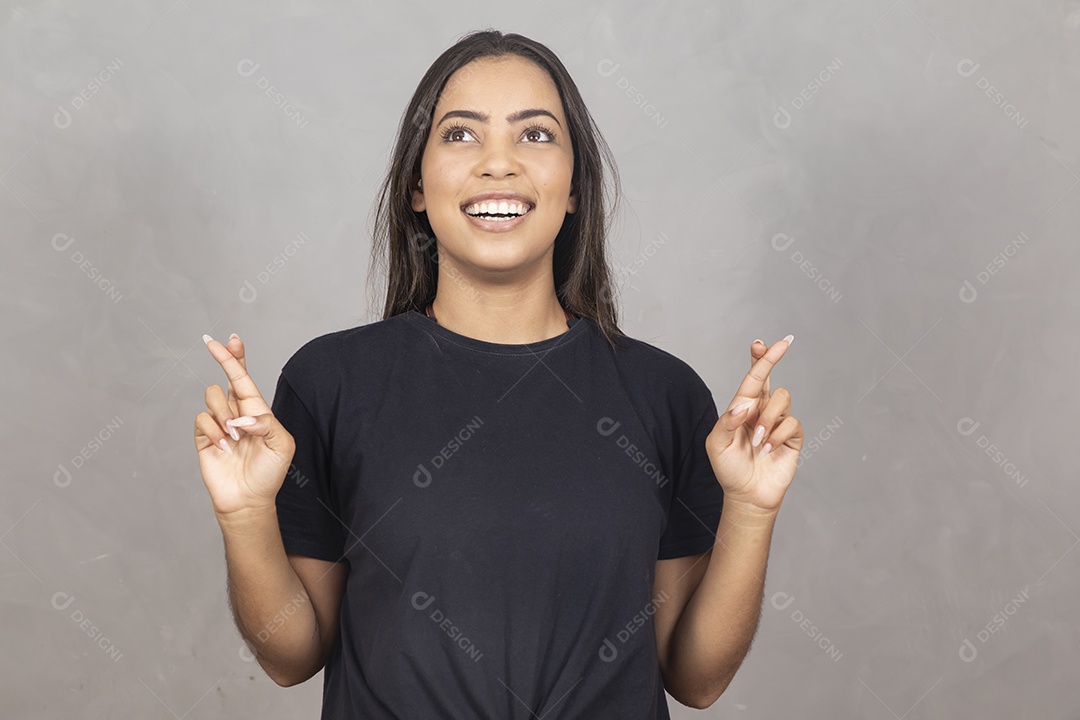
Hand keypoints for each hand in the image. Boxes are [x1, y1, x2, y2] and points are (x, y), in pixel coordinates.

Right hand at [194, 333, 295, 517]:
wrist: (248, 500)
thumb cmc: (270, 472)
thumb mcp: (282, 445)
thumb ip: (266, 424)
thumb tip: (242, 416)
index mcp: (257, 410)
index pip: (245, 378)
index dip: (236, 357)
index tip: (228, 339)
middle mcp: (237, 413)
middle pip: (226, 378)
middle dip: (223, 360)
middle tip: (214, 345)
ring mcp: (219, 424)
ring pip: (212, 396)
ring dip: (224, 413)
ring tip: (235, 437)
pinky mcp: (204, 437)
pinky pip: (202, 419)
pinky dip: (213, 431)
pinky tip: (224, 448)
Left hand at [703, 335, 802, 514]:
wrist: (747, 496)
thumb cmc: (729, 469)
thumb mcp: (716, 444)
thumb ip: (726, 421)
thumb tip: (744, 405)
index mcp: (742, 408)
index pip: (751, 378)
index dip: (759, 358)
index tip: (762, 342)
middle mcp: (761, 411)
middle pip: (769, 377)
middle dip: (772, 358)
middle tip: (781, 345)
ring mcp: (778, 422)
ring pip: (781, 398)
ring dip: (767, 419)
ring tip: (756, 441)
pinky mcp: (791, 437)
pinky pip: (791, 423)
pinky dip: (776, 436)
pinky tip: (767, 450)